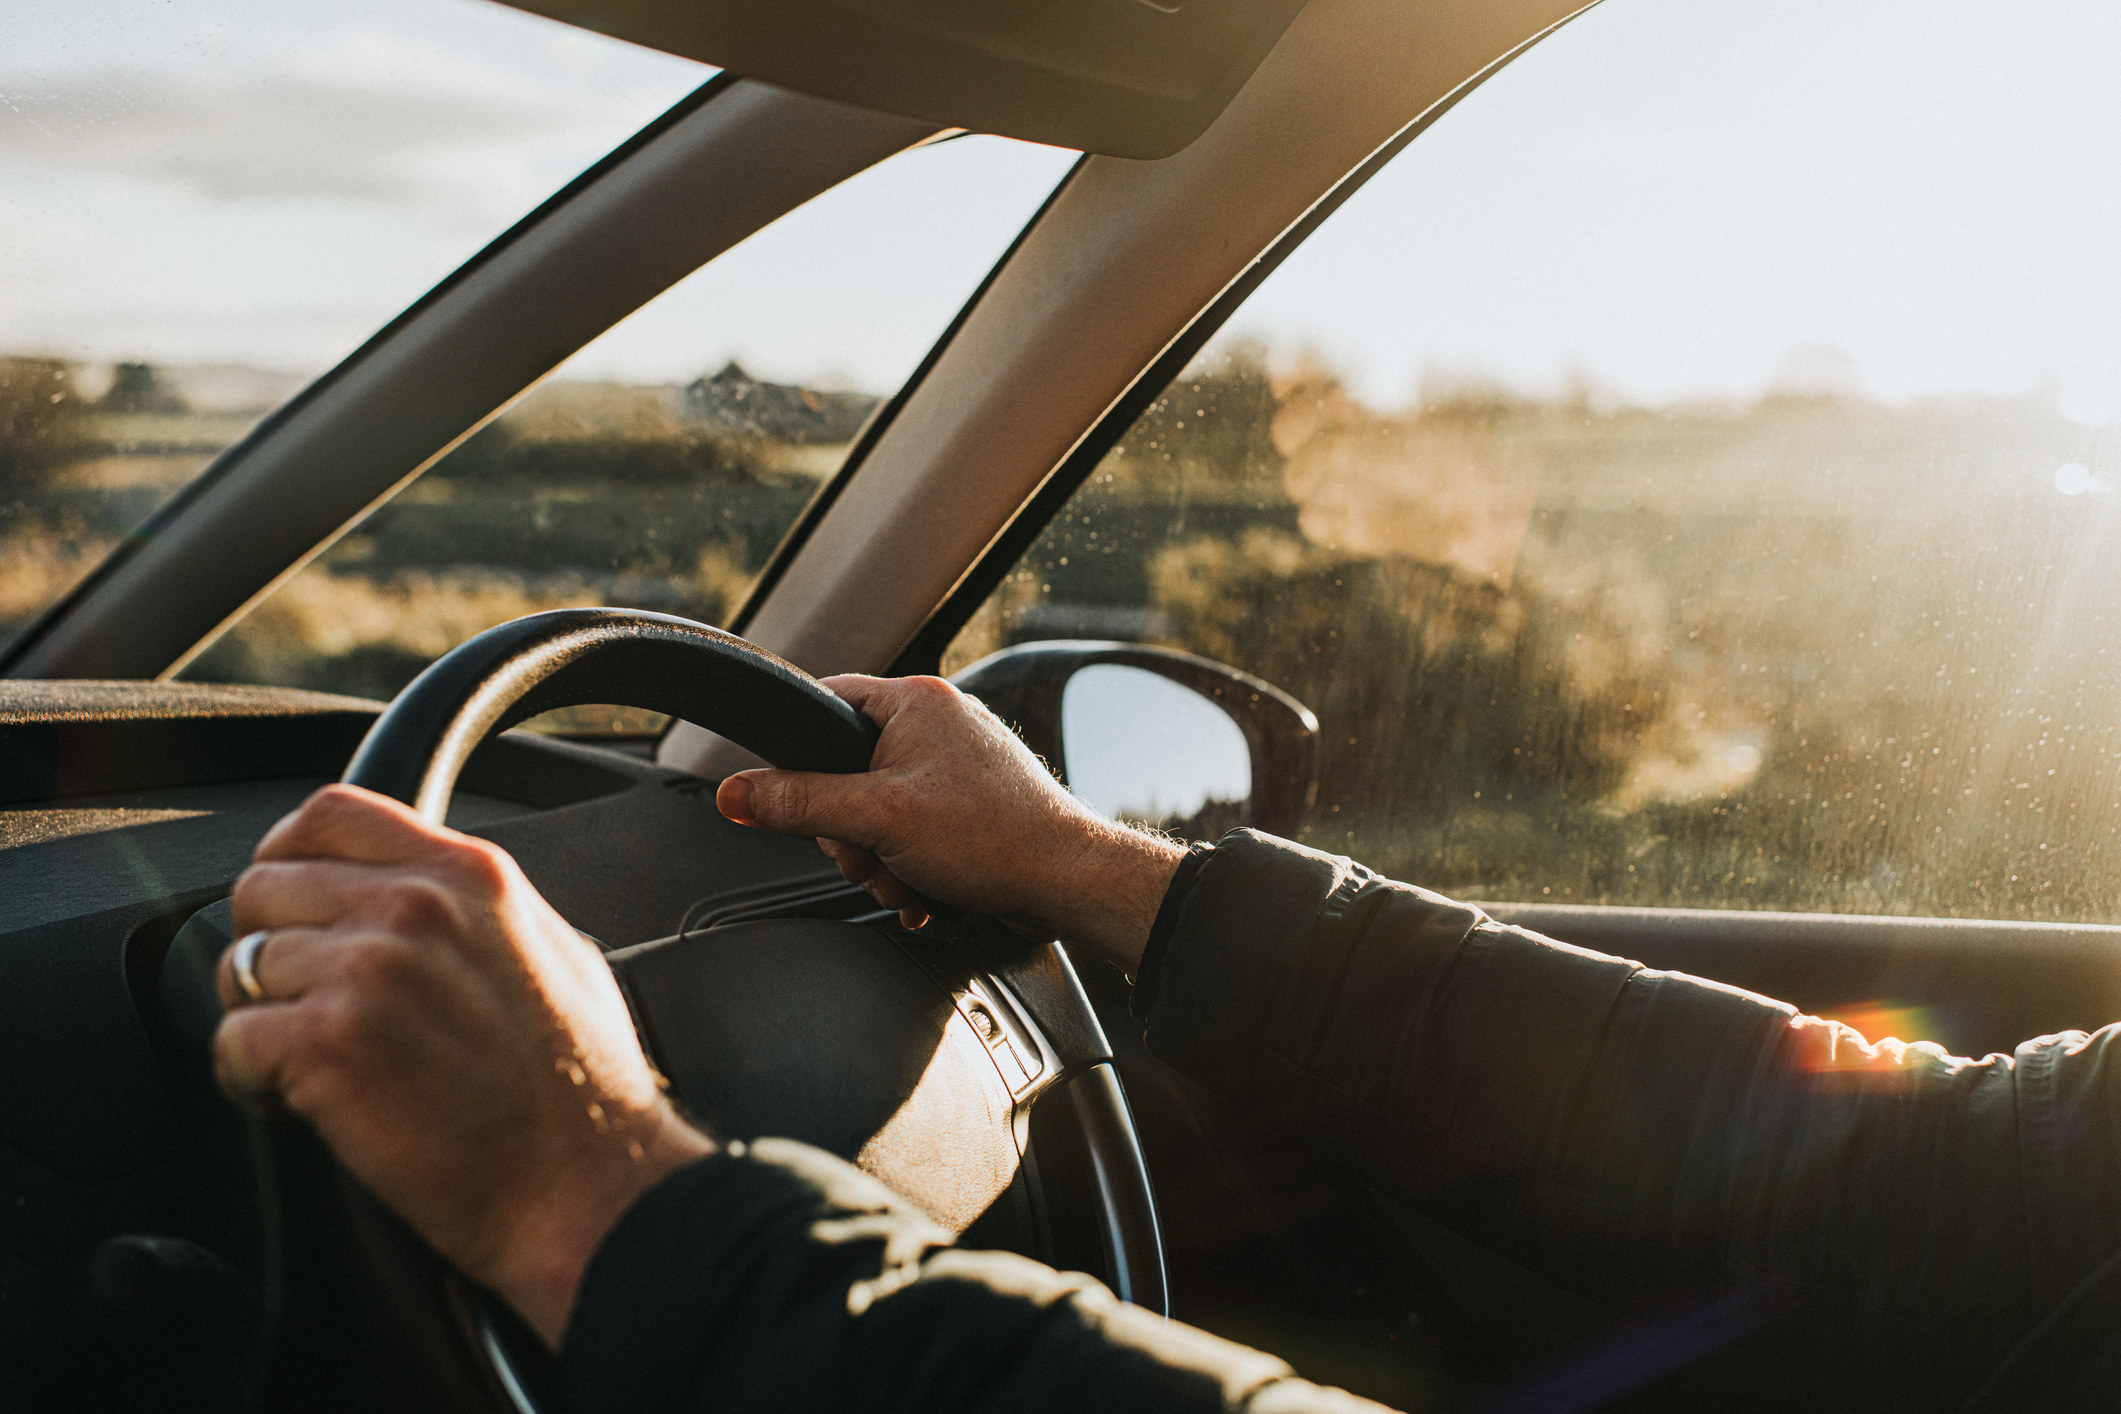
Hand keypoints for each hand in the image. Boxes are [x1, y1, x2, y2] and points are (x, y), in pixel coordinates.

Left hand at [212, 785, 714, 1346]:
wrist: (587, 1184)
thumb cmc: (583, 1091)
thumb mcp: (555, 951)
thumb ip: (477, 909)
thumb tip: (420, 898)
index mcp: (471, 874)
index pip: (332, 812)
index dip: (288, 854)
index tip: (290, 900)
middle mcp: (415, 906)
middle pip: (265, 887)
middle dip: (270, 948)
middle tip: (306, 1004)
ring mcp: (369, 970)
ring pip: (240, 967)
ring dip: (262, 1020)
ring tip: (315, 1063)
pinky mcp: (330, 1044)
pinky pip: (231, 1040)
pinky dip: (250, 1080)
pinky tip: (301, 1101)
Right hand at [715, 675, 1183, 973]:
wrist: (1067, 882)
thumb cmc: (995, 836)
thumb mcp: (876, 818)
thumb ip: (798, 803)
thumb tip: (736, 793)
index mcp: (916, 699)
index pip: (826, 701)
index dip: (800, 752)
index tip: (791, 793)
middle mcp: (938, 722)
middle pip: (845, 772)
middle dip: (851, 833)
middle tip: (873, 855)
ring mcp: (956, 765)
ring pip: (876, 811)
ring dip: (880, 859)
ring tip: (908, 879)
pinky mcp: (970, 805)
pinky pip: (911, 831)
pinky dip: (909, 867)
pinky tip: (924, 890)